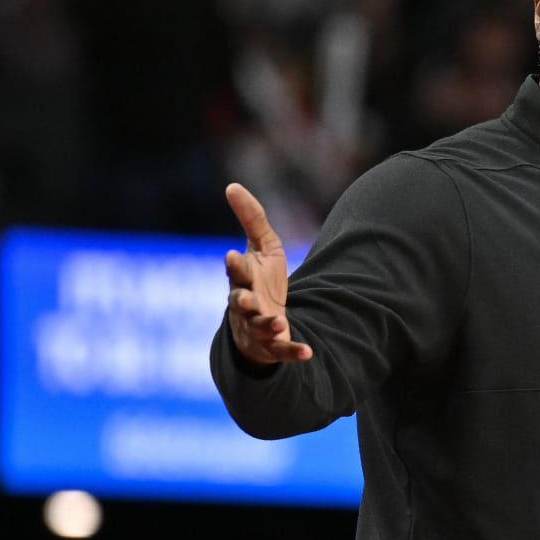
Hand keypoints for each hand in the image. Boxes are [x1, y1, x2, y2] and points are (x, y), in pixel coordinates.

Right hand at [223, 183, 312, 365]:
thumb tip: (232, 186)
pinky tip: (308, 353)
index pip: (236, 271)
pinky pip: (282, 351)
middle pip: (239, 303)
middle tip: (244, 298)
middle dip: (241, 300)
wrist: (262, 322)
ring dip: (267, 326)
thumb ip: (251, 219)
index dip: (235, 265)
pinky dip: (293, 353)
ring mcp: (257, 327)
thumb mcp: (262, 248)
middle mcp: (245, 305)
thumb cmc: (260, 281)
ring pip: (258, 328)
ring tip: (279, 323)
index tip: (232, 255)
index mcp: (242, 279)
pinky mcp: (272, 346)